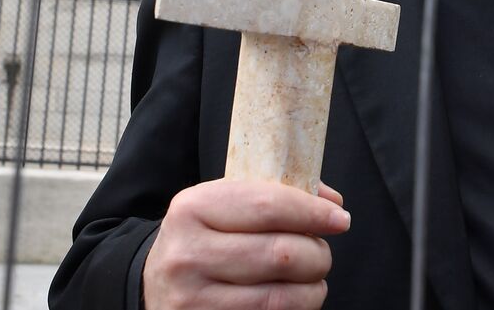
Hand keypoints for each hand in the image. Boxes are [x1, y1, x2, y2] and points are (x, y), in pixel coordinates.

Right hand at [142, 178, 349, 309]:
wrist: (153, 285)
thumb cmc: (203, 238)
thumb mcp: (223, 205)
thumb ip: (273, 195)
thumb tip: (332, 202)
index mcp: (192, 208)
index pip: (268, 206)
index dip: (313, 212)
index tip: (340, 218)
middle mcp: (188, 255)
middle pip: (281, 255)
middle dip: (317, 254)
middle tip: (322, 253)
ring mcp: (193, 300)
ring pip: (280, 298)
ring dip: (313, 289)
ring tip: (314, 280)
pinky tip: (295, 300)